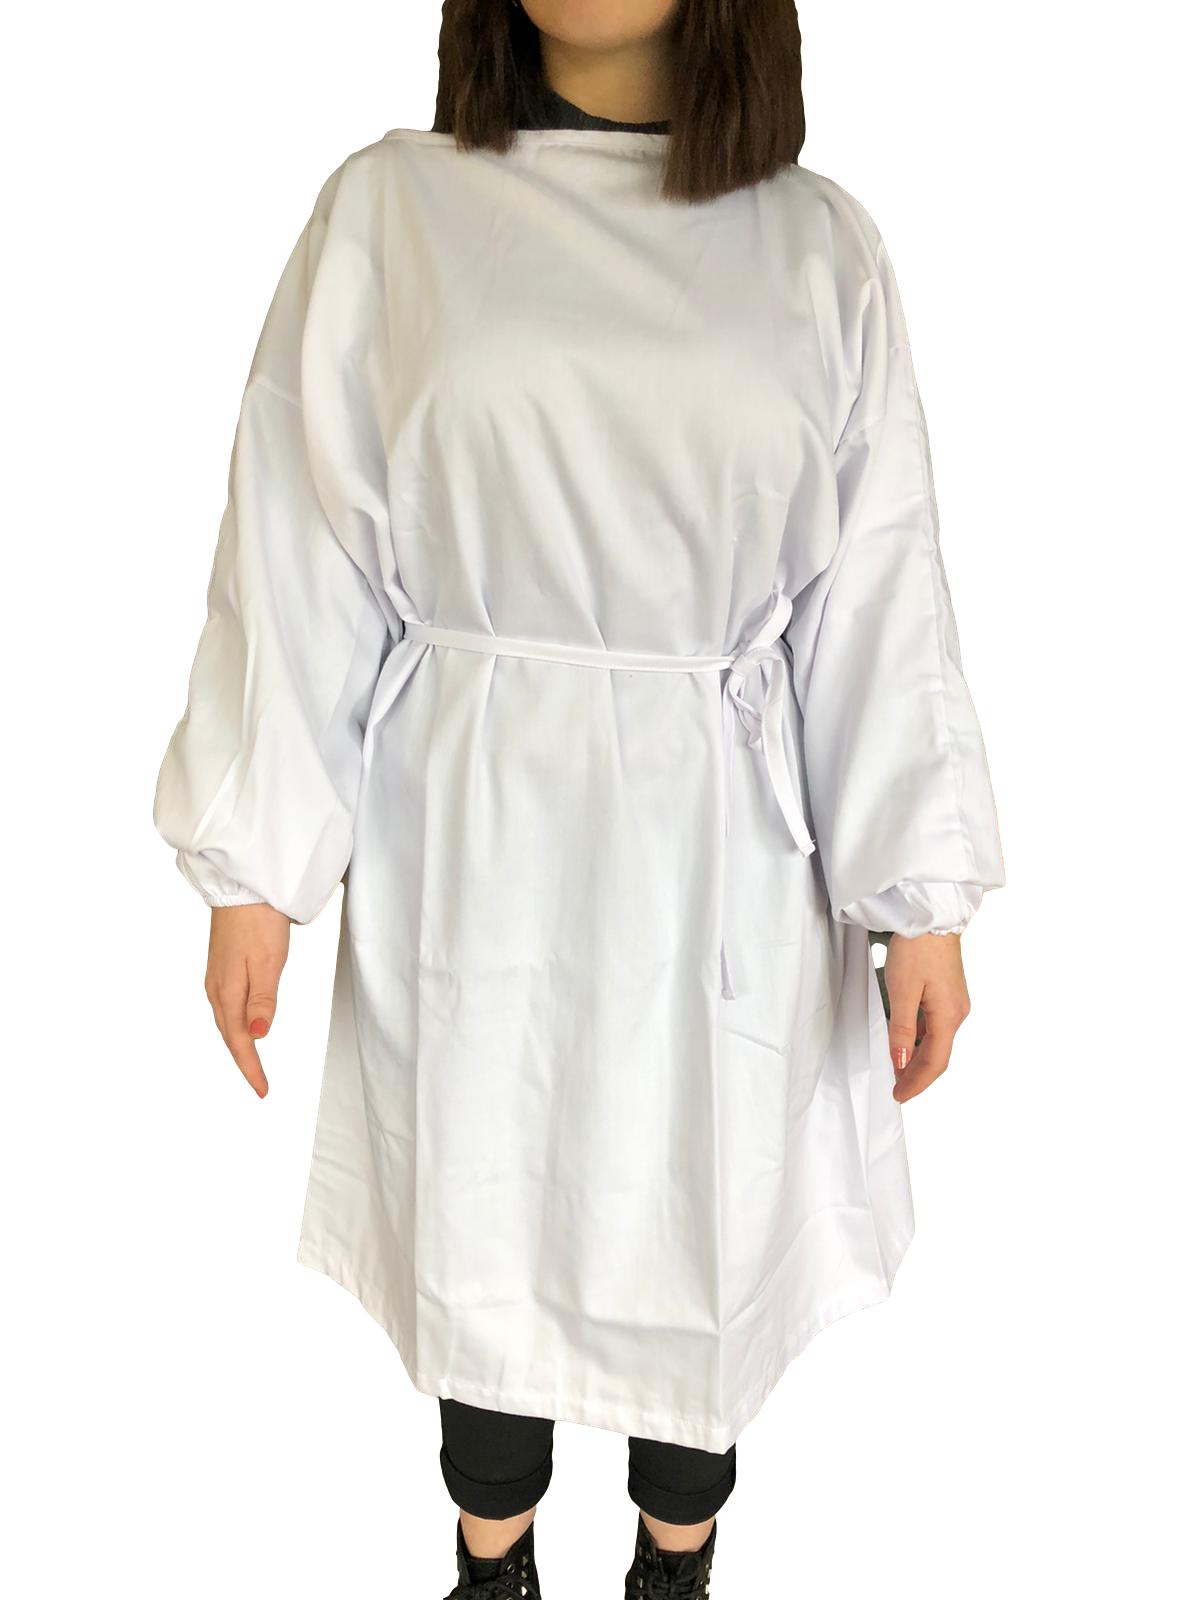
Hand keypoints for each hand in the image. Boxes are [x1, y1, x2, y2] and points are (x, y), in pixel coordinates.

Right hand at [204, 904, 290, 1096]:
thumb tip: (256, 1036)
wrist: (242, 886)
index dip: (251, 1067)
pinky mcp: (222, 965)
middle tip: (259, 1084)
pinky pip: (226, 1005)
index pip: (239, 1041)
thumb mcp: (269, 962)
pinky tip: (242, 1025)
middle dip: (243, 1061)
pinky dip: (234, 1023)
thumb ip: (263, 1000)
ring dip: (237, 1043)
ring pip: (226, 1020)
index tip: (263, 1090)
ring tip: (251, 1063)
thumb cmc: (259, 920)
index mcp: (228, 992)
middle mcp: (217, 988)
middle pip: (229, 1034)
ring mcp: (217, 976)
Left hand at [884, 932, 970, 1102]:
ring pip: (936, 1040)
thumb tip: (901, 1062)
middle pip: (937, 1054)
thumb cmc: (917, 949)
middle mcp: (958, 1012)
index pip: (935, 1063)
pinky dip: (920, 1038)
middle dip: (916, 1074)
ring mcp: (955, 1002)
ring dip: (917, 1057)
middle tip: (895, 1088)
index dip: (916, 1083)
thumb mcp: (902, 991)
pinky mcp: (949, 992)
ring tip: (896, 1068)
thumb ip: (901, 1030)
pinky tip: (904, 1040)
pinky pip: (935, 1024)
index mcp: (949, 1016)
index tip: (899, 1096)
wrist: (932, 916)